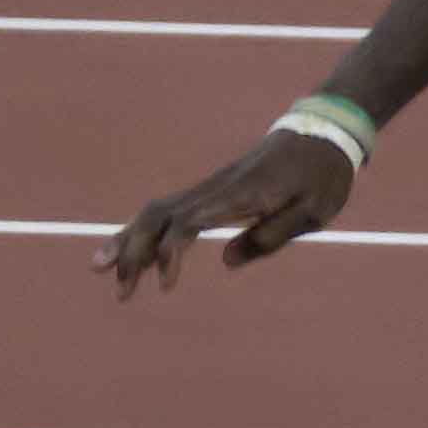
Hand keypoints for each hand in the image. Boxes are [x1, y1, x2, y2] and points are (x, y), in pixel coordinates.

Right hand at [99, 130, 360, 299]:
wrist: (322, 135)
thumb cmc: (322, 177)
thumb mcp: (313, 211)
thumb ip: (271, 236)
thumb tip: (226, 261)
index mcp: (240, 196)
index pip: (187, 223)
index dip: (169, 253)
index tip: (165, 285)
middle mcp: (215, 190)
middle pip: (158, 217)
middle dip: (132, 253)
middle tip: (120, 292)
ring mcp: (210, 188)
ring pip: (156, 212)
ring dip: (129, 241)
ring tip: (104, 271)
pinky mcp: (211, 191)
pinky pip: (169, 211)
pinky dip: (146, 231)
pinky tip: (133, 253)